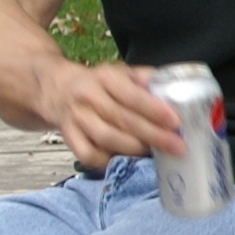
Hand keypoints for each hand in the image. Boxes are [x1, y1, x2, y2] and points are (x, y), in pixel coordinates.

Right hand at [38, 61, 181, 172]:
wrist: (58, 90)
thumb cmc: (100, 84)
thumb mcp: (121, 73)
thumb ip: (146, 79)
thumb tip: (172, 89)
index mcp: (105, 77)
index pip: (131, 95)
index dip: (154, 110)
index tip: (175, 122)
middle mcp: (88, 97)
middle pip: (122, 120)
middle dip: (153, 136)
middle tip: (177, 147)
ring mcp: (76, 119)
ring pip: (107, 139)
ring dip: (134, 149)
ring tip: (154, 153)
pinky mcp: (69, 138)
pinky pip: (89, 155)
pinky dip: (109, 160)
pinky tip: (125, 159)